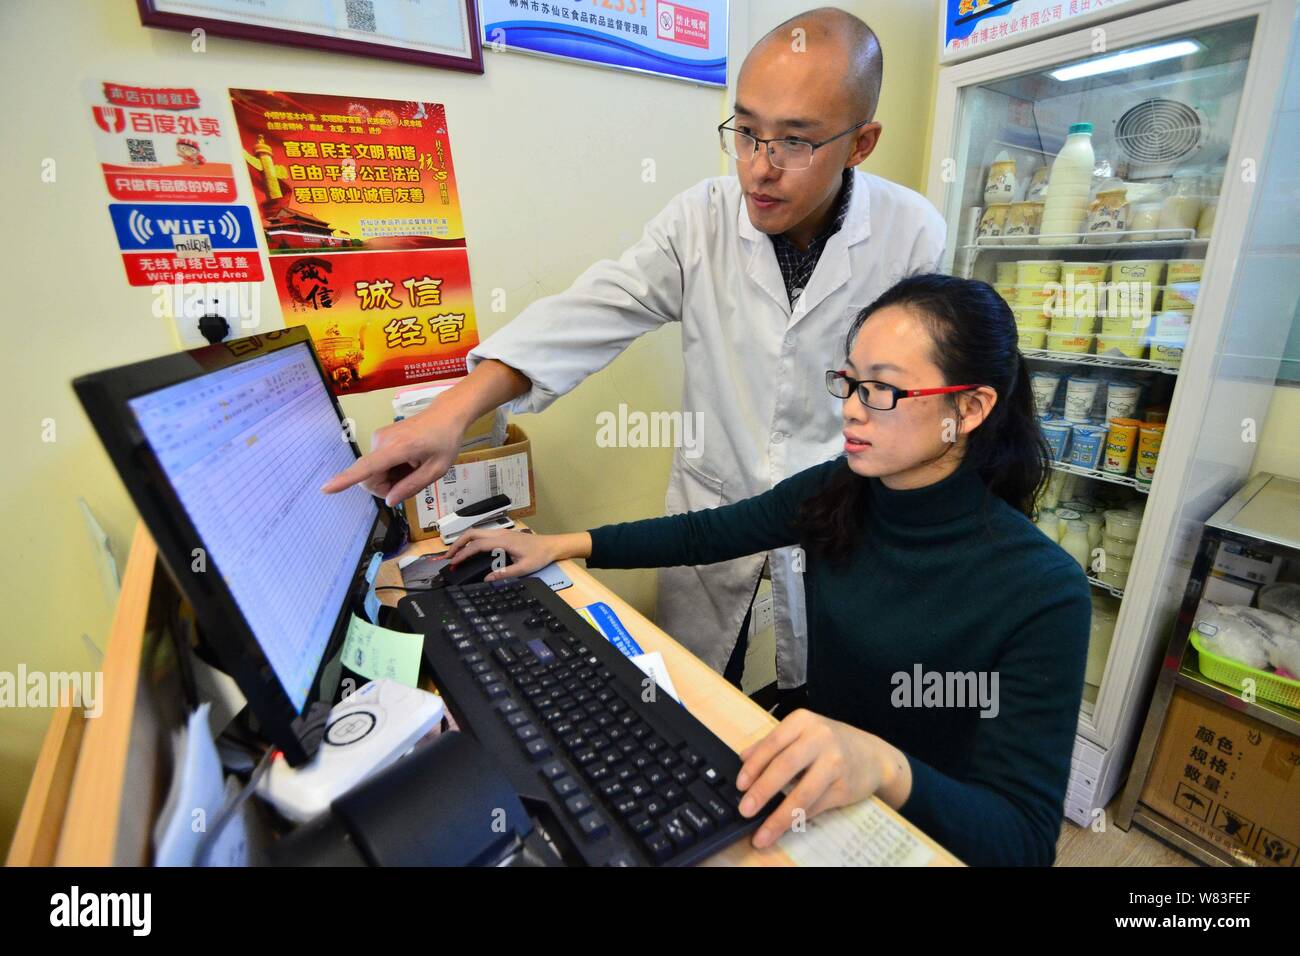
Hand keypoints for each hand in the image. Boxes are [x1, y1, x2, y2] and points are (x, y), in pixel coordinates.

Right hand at [320, 403, 464, 506]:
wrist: (446, 414)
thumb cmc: (445, 441)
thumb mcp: (437, 469)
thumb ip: (412, 486)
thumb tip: (389, 501)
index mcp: (398, 448)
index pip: (368, 467)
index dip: (346, 480)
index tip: (326, 488)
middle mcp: (382, 441)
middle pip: (370, 477)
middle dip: (386, 487)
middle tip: (411, 481)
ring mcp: (378, 438)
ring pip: (373, 472)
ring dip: (391, 478)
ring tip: (412, 467)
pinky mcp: (378, 438)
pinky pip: (377, 463)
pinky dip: (390, 469)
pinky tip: (407, 462)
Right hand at [443, 528, 561, 580]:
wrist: (551, 545)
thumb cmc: (539, 556)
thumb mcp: (524, 568)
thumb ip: (504, 574)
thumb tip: (487, 579)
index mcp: (503, 541)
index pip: (477, 545)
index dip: (463, 554)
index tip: (453, 563)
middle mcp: (499, 533)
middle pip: (472, 533)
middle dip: (457, 544)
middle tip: (448, 558)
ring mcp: (501, 532)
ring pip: (476, 532)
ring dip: (463, 541)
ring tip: (454, 554)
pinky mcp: (502, 535)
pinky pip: (482, 534)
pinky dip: (471, 541)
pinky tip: (468, 550)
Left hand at [735, 709, 910, 849]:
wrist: (873, 755)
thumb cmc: (830, 743)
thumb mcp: (802, 733)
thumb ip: (773, 743)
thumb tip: (743, 758)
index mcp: (802, 722)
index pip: (772, 743)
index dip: (754, 766)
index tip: (740, 785)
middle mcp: (820, 738)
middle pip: (786, 766)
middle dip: (762, 790)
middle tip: (745, 810)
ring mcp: (835, 763)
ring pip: (803, 792)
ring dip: (780, 816)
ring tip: (763, 833)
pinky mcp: (845, 787)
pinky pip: (817, 806)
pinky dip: (798, 819)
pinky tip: (785, 827)